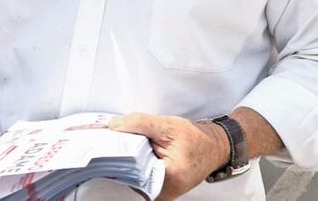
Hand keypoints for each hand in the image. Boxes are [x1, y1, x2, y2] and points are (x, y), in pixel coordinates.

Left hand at [109, 113, 227, 199]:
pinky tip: (131, 153)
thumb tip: (114, 126)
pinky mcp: (157, 191)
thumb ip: (139, 124)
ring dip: (125, 162)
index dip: (116, 155)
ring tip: (122, 146)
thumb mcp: (168, 126)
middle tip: (108, 142)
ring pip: (132, 178)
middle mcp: (163, 193)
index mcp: (168, 178)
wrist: (213, 148)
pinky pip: (138, 179)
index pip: (130, 170)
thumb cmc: (196, 139)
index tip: (104, 144)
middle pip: (129, 176)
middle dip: (119, 158)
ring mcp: (159, 194)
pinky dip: (133, 166)